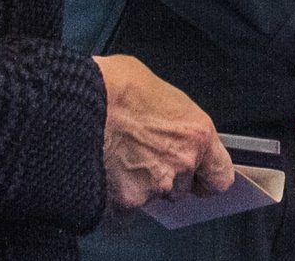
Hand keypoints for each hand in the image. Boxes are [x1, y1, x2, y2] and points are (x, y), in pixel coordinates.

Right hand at [95, 55, 233, 209]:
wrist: (73, 102)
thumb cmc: (111, 85)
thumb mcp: (157, 89)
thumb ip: (173, 120)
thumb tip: (169, 128)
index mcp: (196, 134)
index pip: (220, 176)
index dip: (207, 177)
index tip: (200, 176)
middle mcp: (179, 165)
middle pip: (181, 187)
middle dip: (164, 176)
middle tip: (141, 154)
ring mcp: (151, 187)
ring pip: (150, 197)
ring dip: (138, 184)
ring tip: (116, 157)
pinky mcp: (122, 204)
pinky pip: (123, 208)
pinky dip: (114, 195)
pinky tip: (102, 170)